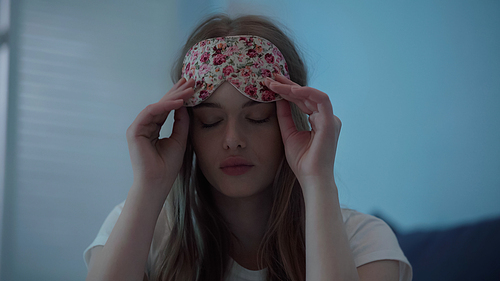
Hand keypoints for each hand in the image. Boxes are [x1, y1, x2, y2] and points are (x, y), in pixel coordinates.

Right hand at [126, 78, 194, 193]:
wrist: (157, 183)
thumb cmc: (167, 166)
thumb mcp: (180, 139)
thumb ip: (181, 122)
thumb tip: (184, 104)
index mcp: (153, 128)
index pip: (166, 109)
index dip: (179, 97)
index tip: (192, 87)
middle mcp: (145, 125)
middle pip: (162, 104)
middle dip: (177, 91)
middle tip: (190, 80)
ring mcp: (138, 127)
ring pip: (157, 106)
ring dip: (173, 96)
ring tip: (189, 90)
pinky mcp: (135, 130)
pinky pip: (151, 112)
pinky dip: (165, 106)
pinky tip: (179, 102)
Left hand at [265, 75, 340, 185]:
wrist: (311, 178)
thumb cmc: (302, 161)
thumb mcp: (289, 134)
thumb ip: (285, 117)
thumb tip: (279, 99)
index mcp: (319, 121)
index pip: (302, 101)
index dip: (287, 91)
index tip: (270, 84)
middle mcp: (326, 117)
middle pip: (306, 95)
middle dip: (287, 85)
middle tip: (270, 77)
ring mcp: (329, 119)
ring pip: (311, 94)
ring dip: (292, 87)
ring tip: (274, 83)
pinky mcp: (330, 122)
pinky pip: (320, 99)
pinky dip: (305, 92)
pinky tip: (289, 89)